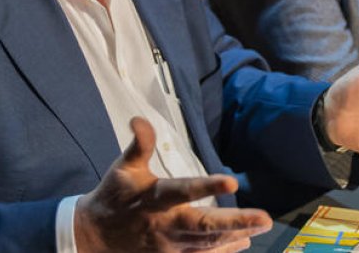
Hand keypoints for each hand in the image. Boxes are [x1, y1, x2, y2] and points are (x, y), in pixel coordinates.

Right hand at [75, 117, 272, 252]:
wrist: (93, 236)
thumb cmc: (115, 196)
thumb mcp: (124, 168)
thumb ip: (139, 144)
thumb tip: (139, 119)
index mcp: (155, 199)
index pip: (184, 191)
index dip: (206, 187)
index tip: (231, 181)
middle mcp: (165, 225)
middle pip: (203, 226)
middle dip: (235, 223)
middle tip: (264, 218)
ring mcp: (169, 246)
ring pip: (206, 244)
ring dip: (235, 236)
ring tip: (260, 226)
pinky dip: (222, 250)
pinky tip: (244, 242)